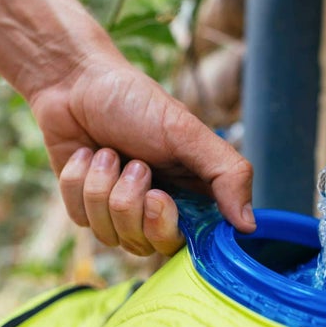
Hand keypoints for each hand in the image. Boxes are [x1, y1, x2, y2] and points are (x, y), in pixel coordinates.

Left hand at [30, 35, 255, 255]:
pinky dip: (78, 183)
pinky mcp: (85, 207)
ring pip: (109, 235)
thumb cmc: (135, 101)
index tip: (159, 197)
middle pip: (145, 244)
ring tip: (107, 153)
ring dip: (102, 186)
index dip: (167, 226)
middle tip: (134, 164)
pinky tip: (84, 155)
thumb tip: (250, 226)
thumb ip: (227, 175)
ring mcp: (119, 212)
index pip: (189, 243)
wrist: (76, 82)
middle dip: (131, 203)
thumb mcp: (186, 132)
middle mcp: (157, 209)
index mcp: (191, 194)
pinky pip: (80, 219)